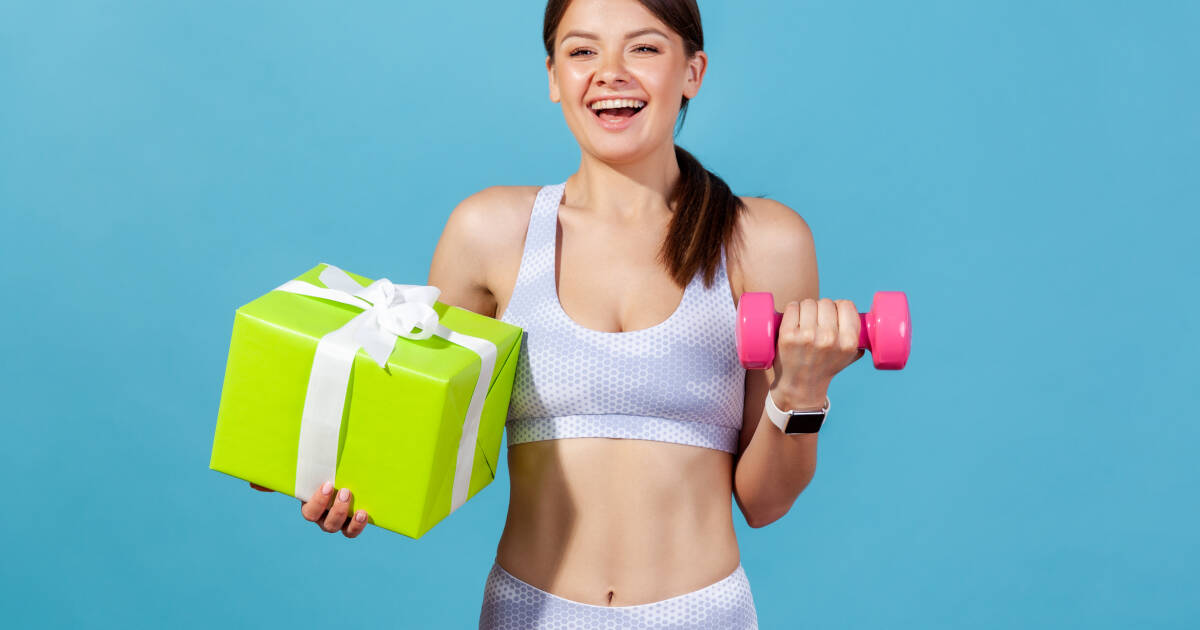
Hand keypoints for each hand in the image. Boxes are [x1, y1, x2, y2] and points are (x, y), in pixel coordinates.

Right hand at [248, 480, 368, 537]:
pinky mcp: (356, 517)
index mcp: (311, 505)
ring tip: (357, 505)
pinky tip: (365, 513)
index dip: (319, 502)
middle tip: (345, 490)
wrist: (343, 467)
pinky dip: (359, 524)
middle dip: (336, 510)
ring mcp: (341, 519)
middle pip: (327, 524)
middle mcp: (325, 516)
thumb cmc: (320, 469)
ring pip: (342, 529)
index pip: (311, 512)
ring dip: (349, 520)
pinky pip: (355, 528)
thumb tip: (253, 485)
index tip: (327, 484)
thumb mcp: (302, 471)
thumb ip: (282, 477)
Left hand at [770, 298, 864, 405]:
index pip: (846, 305)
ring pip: (809, 303)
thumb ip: (858, 339)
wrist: (801, 385)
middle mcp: (828, 338)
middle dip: (822, 309)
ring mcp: (807, 336)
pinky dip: (793, 309)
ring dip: (807, 309)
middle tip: (817, 321)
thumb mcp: (849, 356)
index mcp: (848, 342)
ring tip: (805, 322)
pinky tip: (794, 319)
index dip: (839, 307)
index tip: (834, 314)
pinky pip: (793, 307)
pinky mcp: (788, 335)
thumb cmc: (825, 366)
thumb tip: (866, 321)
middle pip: (826, 303)